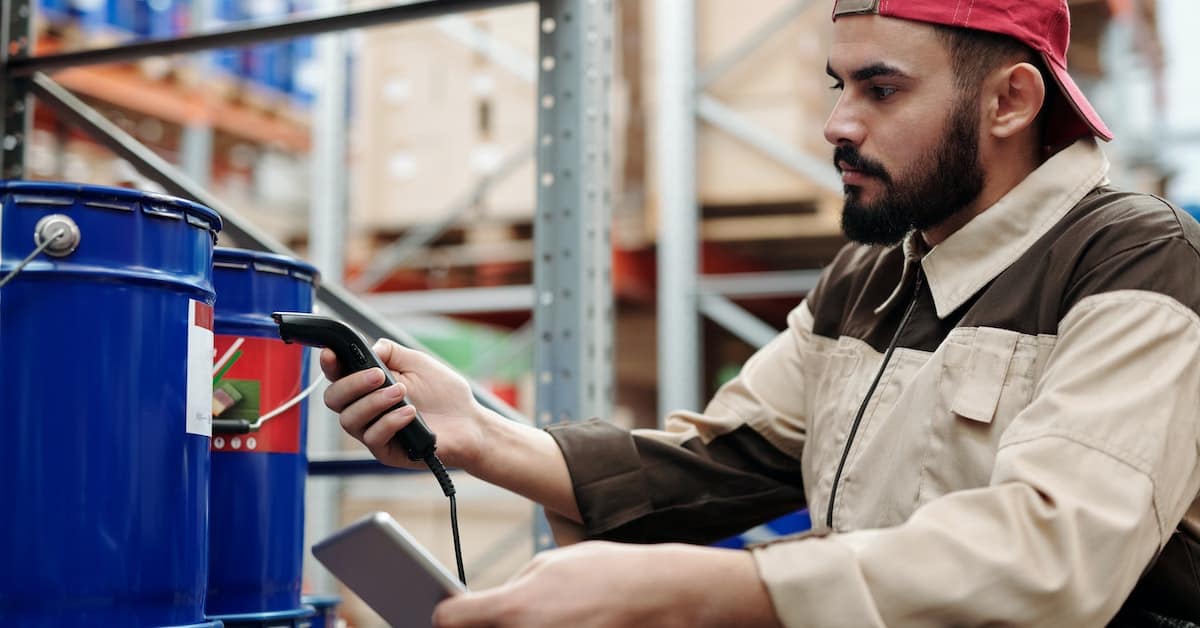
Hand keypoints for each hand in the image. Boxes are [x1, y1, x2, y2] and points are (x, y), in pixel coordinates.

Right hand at [321, 338, 486, 469]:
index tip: (332, 354)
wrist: (468, 421)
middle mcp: (365, 408)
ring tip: (401, 392)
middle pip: (334, 399)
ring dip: (373, 402)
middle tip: (378, 375)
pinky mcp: (385, 451)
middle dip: (352, 384)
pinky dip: (390, 421)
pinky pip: (373, 437)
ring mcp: (373, 430)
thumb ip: (391, 352)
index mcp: (368, 385)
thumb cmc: (443, 393)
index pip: (338, 375)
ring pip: (349, 420)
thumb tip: (370, 348)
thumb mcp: (417, 363)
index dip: (329, 364)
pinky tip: (410, 413)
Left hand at [432, 541, 781, 627]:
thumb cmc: (609, 573)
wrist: (666, 594)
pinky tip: (552, 625)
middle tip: (473, 621)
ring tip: (524, 619)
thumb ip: (512, 587)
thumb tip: (482, 606)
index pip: (447, 620)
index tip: (446, 612)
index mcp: (513, 607)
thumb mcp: (553, 564)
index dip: (443, 614)